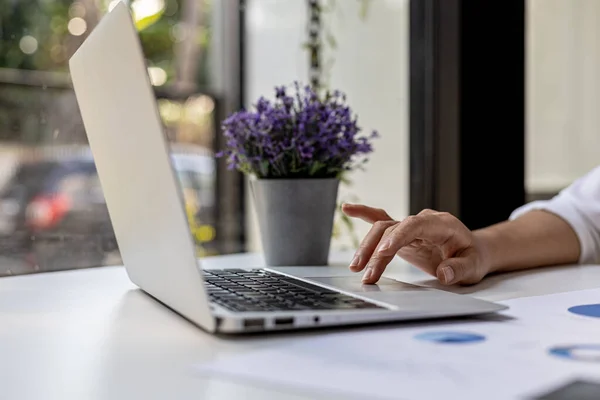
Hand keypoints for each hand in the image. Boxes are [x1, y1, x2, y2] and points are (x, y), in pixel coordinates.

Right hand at [341, 204, 490, 285]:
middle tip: (367, 274)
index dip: (397, 237)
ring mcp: (410, 226)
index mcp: (441, 224)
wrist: (472, 250)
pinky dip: (365, 214)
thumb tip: (444, 273)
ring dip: (367, 247)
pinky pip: (381, 220)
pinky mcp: (402, 233)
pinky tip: (347, 209)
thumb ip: (459, 269)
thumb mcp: (473, 267)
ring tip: (356, 267)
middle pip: (392, 228)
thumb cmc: (472, 257)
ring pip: (382, 229)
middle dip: (377, 251)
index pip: (414, 225)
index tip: (383, 253)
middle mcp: (422, 220)